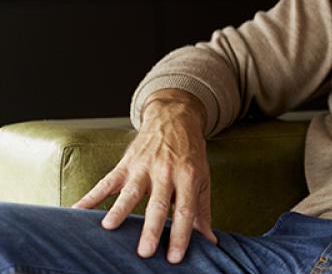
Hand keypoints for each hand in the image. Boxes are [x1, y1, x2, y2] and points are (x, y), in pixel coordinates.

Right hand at [72, 89, 216, 262]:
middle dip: (151, 228)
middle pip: (158, 204)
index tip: (175, 257)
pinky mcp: (126, 163)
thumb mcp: (202, 178)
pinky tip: (77, 209)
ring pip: (131, 191)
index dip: (181, 234)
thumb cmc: (190, 154)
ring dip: (119, 210)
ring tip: (109, 227)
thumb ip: (202, 211)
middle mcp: (166, 172)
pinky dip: (91, 196)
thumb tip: (210, 241)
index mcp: (188, 177)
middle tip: (144, 252)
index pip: (185, 210)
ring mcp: (144, 167)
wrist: (175, 118)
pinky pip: (107, 182)